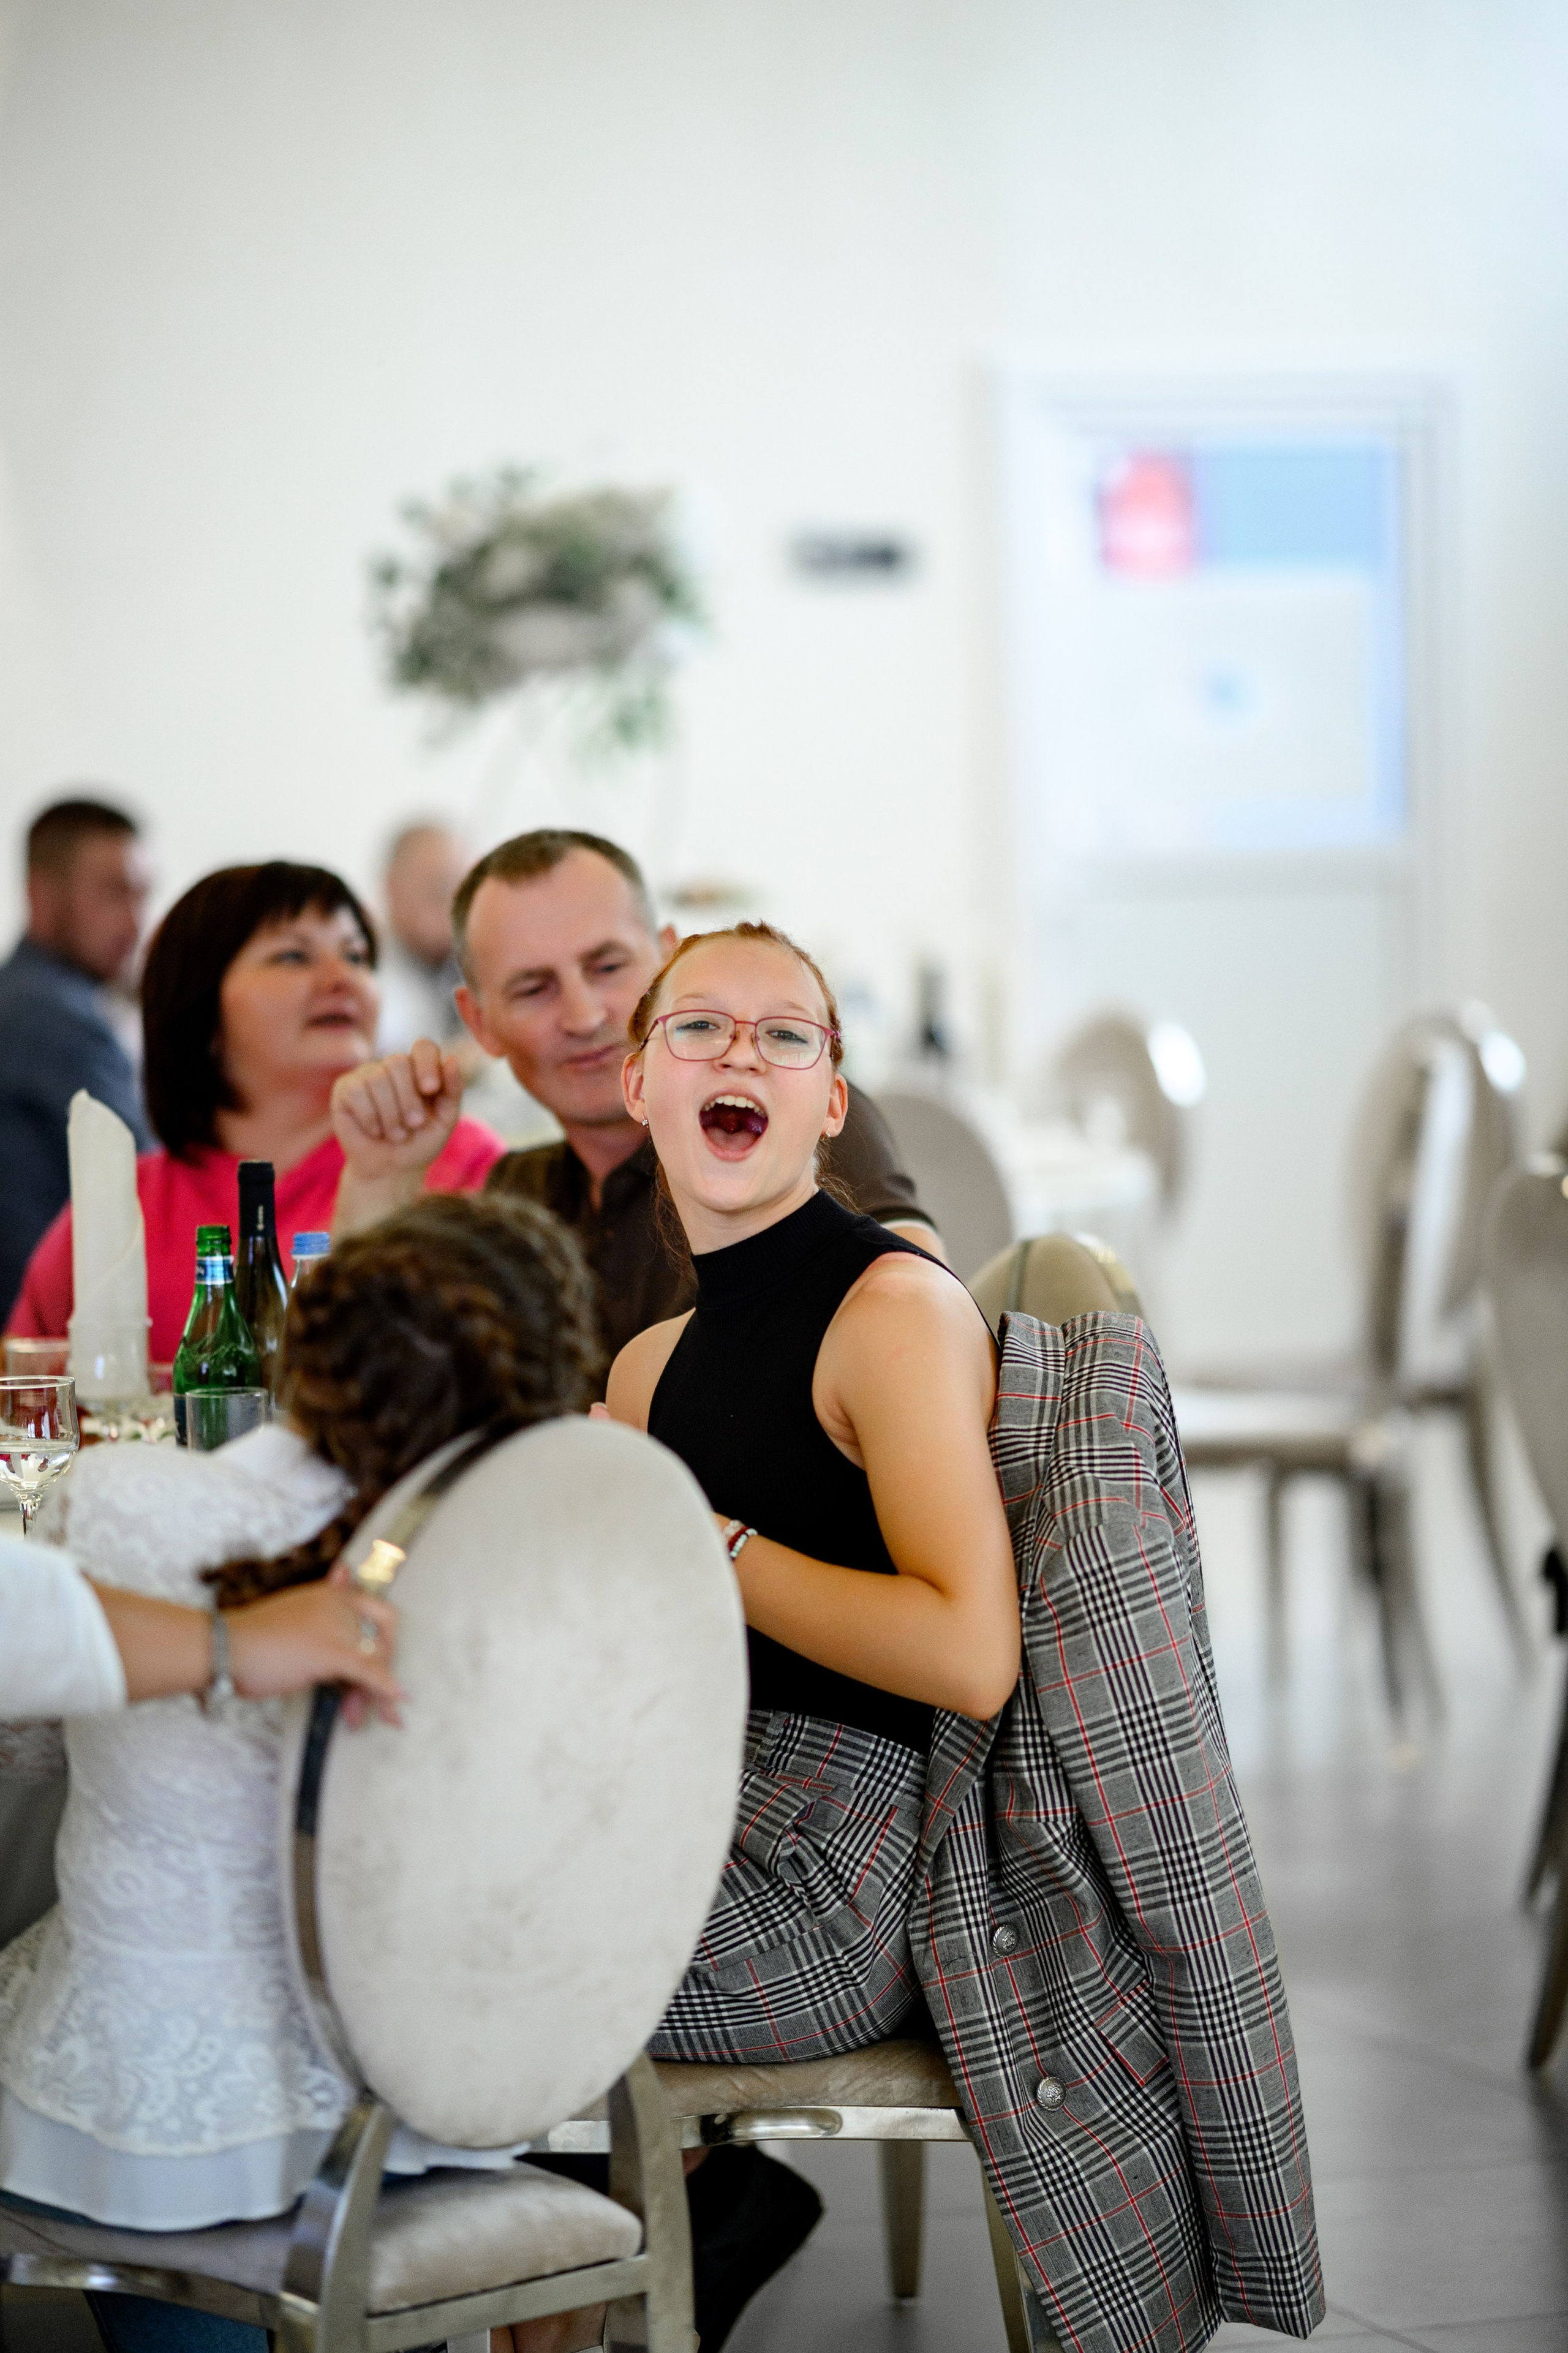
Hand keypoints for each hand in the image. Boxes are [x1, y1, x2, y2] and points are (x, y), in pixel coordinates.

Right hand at [227, 1565, 402, 1725]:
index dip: (386, 1644)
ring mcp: (337, 1626)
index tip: (378, 1669)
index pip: (382, 1614)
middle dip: (379, 1676)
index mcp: (334, 1593)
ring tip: (363, 1718)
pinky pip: (368, 1672)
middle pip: (383, 1642)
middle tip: (362, 1704)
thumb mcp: (296, 1611)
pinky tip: (397, 1702)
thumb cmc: (253, 1638)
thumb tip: (345, 1571)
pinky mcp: (330, 1651)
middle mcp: (341, 1603)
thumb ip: (323, 1605)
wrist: (223, 1647)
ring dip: (377, 1694)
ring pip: (376, 1661)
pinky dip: (385, 1690)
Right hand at [331, 1040, 462, 1181]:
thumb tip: (451, 1059)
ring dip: (390, 1115)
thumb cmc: (419, 1143)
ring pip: (377, 1079)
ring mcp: (367, 1075)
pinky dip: (370, 1118)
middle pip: (398, 1063)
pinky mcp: (345, 1089)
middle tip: (414, 1124)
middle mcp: (392, 1067)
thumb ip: (452, 1090)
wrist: (391, 1170)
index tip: (430, 1089)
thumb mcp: (444, 1121)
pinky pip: (356, 1092)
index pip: (423, 1048)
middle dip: (408, 1099)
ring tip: (396, 1135)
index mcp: (419, 1070)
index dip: (426, 1064)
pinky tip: (374, 1131)